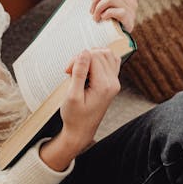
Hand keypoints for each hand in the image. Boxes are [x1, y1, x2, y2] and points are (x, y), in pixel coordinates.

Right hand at [39, 49, 120, 169]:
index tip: (67, 72)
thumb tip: (84, 52)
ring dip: (91, 57)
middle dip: (83, 57)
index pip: (93, 57)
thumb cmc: (74, 117)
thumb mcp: (72, 95)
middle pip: (100, 54)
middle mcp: (113, 82)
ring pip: (107, 54)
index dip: (77, 59)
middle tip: (71, 71)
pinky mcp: (112, 83)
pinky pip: (111, 62)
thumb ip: (79, 73)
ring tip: (79, 69)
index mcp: (104, 85)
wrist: (81, 131)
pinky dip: (100, 60)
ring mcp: (115, 82)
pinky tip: (89, 68)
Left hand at [90, 0, 137, 32]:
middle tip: (92, 10)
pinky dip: (104, 15)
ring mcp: (132, 8)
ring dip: (98, 8)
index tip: (94, 0)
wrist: (117, 38)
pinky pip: (112, 10)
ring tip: (96, 16)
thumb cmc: (112, 17)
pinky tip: (103, 20)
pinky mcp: (128, 18)